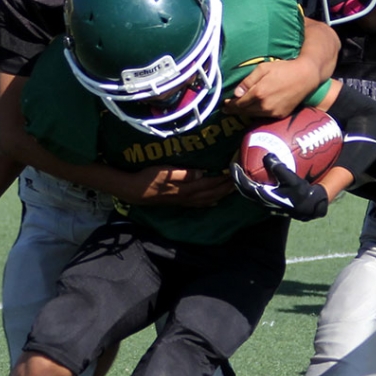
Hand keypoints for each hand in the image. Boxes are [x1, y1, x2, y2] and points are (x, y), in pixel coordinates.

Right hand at [113, 166, 233, 206]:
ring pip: (208, 199)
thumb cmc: (149, 178)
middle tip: (240, 180)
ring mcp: (185, 201)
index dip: (224, 178)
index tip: (235, 172)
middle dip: (227, 187)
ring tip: (232, 190)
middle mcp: (189, 197)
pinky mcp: (180, 202)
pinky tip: (215, 201)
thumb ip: (186, 173)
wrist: (135, 191)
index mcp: (188, 188)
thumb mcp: (167, 172)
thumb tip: (204, 173)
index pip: (211, 183)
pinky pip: (200, 204)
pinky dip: (210, 202)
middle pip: (213, 193)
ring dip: (221, 194)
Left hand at [223, 57, 314, 119]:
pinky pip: (263, 116)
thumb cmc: (284, 69)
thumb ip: (248, 81)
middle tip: (227, 109)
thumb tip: (236, 93)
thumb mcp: (263, 68)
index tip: (224, 104)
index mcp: (258, 93)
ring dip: (244, 113)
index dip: (230, 105)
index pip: (239, 103)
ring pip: (253, 115)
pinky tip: (253, 110)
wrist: (305, 77)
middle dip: (234, 110)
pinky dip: (256, 114)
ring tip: (238, 110)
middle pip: (244, 112)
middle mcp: (264, 106)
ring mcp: (273, 112)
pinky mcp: (280, 115)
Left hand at [231, 154, 328, 221]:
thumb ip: (279, 168)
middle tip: (235, 166)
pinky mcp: (272, 203)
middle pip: (245, 190)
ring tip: (244, 171)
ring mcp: (267, 204)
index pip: (245, 186)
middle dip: (238, 179)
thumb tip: (267, 155)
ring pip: (251, 193)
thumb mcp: (292, 180)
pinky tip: (259, 176)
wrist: (310, 207)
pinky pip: (258, 193)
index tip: (233, 165)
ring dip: (245, 182)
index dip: (237, 176)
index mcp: (264, 197)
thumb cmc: (302, 194)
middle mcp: (263, 202)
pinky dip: (255, 184)